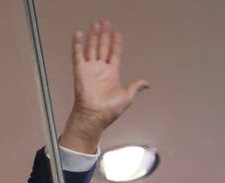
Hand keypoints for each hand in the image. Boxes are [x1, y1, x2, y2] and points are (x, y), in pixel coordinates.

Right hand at [59, 19, 148, 152]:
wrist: (95, 116)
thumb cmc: (109, 110)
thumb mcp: (127, 97)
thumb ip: (135, 87)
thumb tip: (146, 84)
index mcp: (112, 74)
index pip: (114, 54)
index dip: (116, 43)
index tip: (118, 34)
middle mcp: (100, 70)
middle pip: (103, 47)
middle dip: (104, 35)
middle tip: (105, 23)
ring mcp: (90, 69)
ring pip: (92, 48)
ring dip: (94, 36)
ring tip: (96, 24)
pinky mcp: (80, 71)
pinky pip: (78, 55)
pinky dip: (77, 44)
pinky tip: (79, 34)